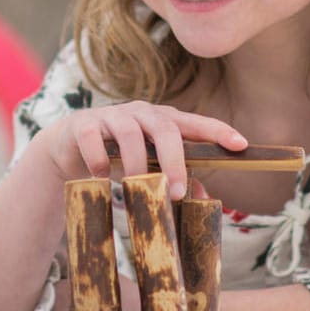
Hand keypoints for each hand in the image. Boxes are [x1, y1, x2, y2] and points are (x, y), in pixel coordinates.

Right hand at [28, 101, 246, 201]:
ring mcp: (111, 116)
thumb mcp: (149, 168)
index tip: (241, 145)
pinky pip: (93, 139)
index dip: (218, 131)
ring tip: (137, 190)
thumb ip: (175, 178)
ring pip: (129, 133)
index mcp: (161, 121)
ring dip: (137, 165)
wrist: (68, 148)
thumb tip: (204, 197)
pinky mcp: (84, 124)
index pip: (194, 123)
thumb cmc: (118, 158)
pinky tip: (103, 179)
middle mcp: (139, 113)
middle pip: (164, 127)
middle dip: (174, 160)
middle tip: (178, 193)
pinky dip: (100, 161)